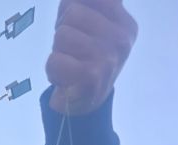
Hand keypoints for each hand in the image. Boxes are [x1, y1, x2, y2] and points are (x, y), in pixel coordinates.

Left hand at [47, 0, 137, 115]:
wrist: (85, 103)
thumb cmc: (85, 57)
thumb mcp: (92, 24)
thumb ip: (89, 4)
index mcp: (125, 23)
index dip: (71, 8)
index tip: (77, 28)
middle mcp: (121, 39)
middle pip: (73, 12)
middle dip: (63, 29)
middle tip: (72, 49)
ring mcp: (107, 58)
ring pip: (62, 35)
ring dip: (58, 50)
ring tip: (70, 64)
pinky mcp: (91, 78)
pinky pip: (55, 60)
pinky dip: (53, 70)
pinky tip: (65, 79)